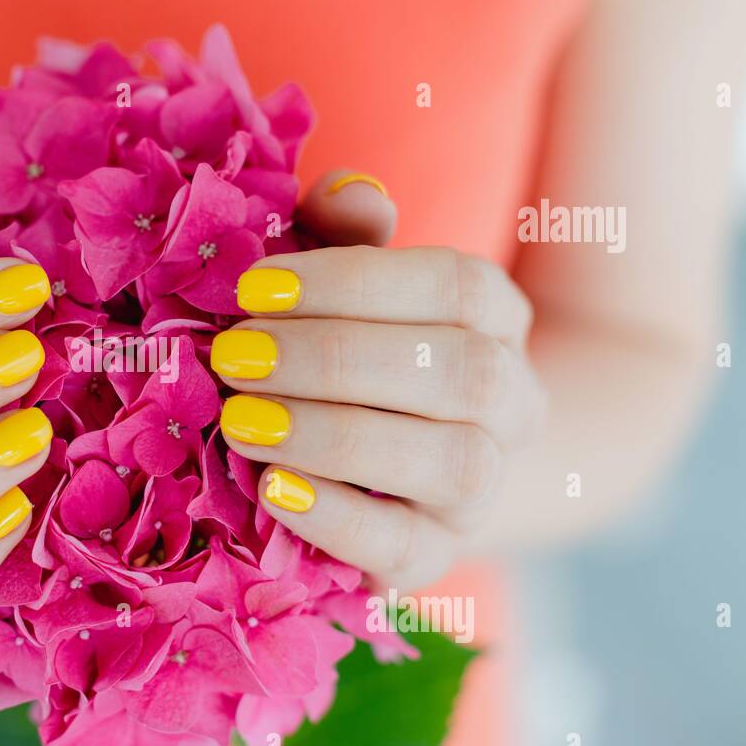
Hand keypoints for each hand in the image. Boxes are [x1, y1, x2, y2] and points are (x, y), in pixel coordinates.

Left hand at [213, 171, 545, 589]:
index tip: (254, 285)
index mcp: (494, 319)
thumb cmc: (359, 353)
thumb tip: (349, 191)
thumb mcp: (349, 286)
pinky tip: (272, 491)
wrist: (411, 468)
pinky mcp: (440, 554)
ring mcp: (484, 487)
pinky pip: (409, 548)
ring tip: (242, 423)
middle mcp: (512, 402)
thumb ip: (344, 234)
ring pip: (450, 462)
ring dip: (336, 437)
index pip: (454, 286)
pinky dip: (339, 519)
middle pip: (458, 373)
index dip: (354, 282)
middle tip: (233, 356)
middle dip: (334, 359)